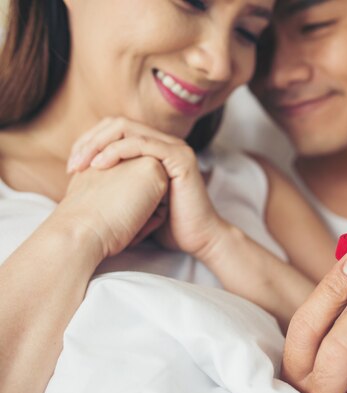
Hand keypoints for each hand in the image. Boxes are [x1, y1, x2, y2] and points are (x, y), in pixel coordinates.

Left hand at [66, 117, 221, 255]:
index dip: (90, 142)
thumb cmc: (168, 225)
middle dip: (90, 140)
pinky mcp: (180, 158)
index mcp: (155, 149)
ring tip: (81, 165)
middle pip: (118, 123)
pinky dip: (117, 151)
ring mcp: (175, 148)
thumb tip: (85, 179)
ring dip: (98, 144)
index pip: (115, 130)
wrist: (198, 239)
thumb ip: (119, 182)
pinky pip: (142, 144)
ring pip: (126, 129)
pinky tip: (100, 165)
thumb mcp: (135, 199)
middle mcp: (166, 143)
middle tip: (73, 165)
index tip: (73, 167)